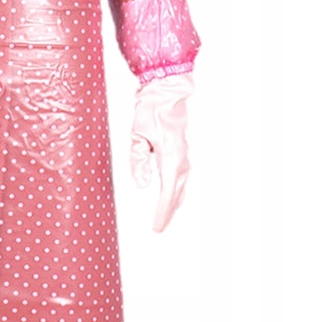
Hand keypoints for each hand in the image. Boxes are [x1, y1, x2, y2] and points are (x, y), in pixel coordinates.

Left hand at [130, 72, 193, 232]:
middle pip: (177, 194)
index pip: (168, 193)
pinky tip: (173, 197)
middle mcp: (182, 160)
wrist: (167, 92)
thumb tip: (141, 185)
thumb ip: (138, 160)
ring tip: (165, 218)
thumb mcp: (137, 135)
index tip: (157, 227)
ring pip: (181, 187)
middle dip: (168, 213)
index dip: (162, 212)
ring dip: (174, 204)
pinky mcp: (182, 152)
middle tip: (159, 229)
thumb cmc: (150, 110)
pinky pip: (182, 178)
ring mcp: (185, 156)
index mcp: (171, 157)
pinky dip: (177, 191)